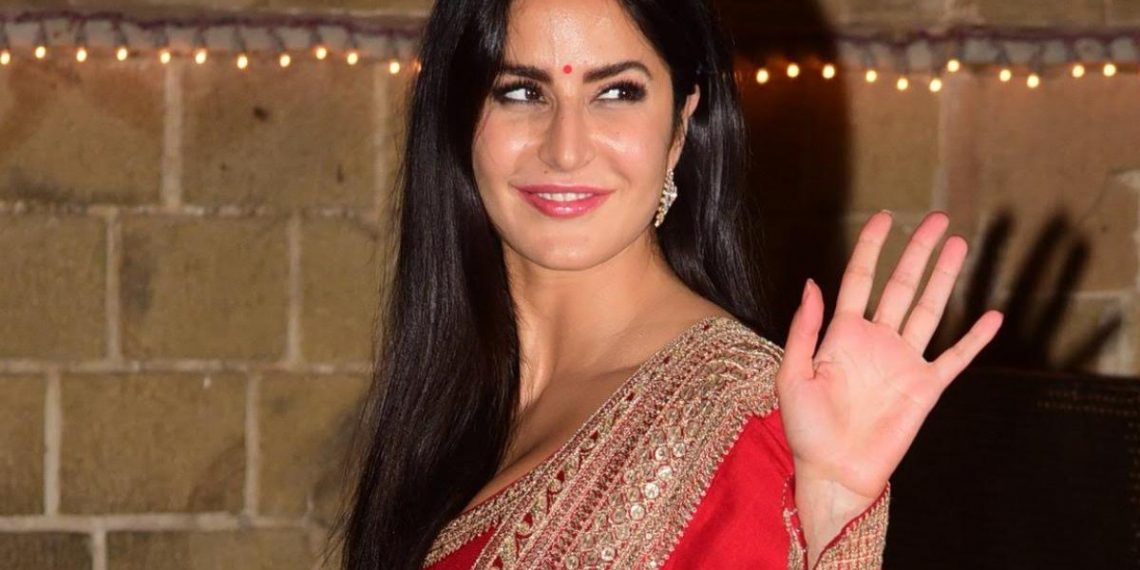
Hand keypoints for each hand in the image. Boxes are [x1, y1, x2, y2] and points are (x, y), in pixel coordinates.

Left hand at [775, 210, 1003, 501]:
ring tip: (958, 244)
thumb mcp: (792, 375)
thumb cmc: (806, 429)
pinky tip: (992, 315)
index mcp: (842, 334)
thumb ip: (805, 329)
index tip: (884, 217)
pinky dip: (975, 338)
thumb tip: (812, 282)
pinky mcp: (925, 388)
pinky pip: (955, 358)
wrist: (834, 472)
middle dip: (917, 252)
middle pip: (901, 286)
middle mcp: (876, 341)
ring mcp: (903, 362)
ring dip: (944, 278)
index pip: (859, 279)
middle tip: (936, 219)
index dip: (871, 248)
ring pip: (930, 310)